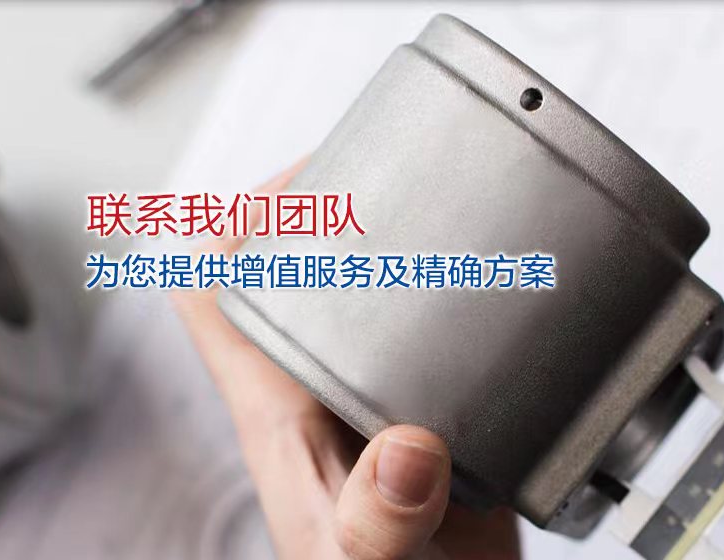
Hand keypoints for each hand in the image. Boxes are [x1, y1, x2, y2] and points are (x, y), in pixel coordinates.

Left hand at [172, 165, 521, 559]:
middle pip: (291, 267)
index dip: (236, 220)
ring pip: (365, 294)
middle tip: (394, 170)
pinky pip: (437, 335)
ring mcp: (373, 400)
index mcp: (280, 409)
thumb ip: (379, 520)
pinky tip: (508, 288)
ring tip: (452, 203)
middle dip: (330, 208)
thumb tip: (406, 445)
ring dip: (398, 246)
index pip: (215, 290)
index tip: (303, 186)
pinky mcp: (435, 415)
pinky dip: (464, 299)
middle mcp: (321, 390)